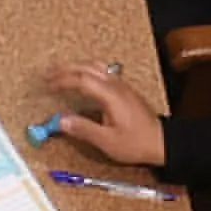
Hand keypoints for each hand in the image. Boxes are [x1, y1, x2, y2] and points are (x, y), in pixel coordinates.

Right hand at [30, 57, 165, 169]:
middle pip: (87, 67)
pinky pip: (102, 71)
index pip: (81, 79)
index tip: (48, 85)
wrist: (163, 142)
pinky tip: (83, 78)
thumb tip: (61, 120)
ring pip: (96, 66)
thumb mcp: (108, 142)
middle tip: (48, 75)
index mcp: (110, 95)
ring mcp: (122, 85)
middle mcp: (116, 85)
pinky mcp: (125, 90)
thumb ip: (83, 129)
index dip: (62, 80)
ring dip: (76, 67)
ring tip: (62, 73)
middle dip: (65, 69)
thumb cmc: (136, 143)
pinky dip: (87, 70)